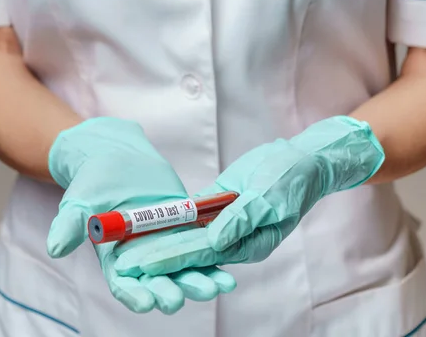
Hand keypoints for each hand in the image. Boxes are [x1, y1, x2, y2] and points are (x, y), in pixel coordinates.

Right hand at [46, 117, 235, 313]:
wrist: (117, 156)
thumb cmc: (93, 181)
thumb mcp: (79, 201)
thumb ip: (69, 225)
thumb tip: (54, 248)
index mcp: (115, 258)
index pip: (124, 284)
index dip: (134, 294)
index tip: (146, 302)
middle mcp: (142, 256)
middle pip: (158, 282)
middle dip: (170, 291)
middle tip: (180, 299)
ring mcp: (165, 243)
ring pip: (183, 269)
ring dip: (199, 280)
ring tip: (216, 287)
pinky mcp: (183, 227)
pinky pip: (200, 246)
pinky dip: (213, 258)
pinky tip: (228, 269)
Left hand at [115, 116, 384, 276]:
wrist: (301, 158)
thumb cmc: (290, 178)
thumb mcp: (268, 197)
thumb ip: (240, 219)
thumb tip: (213, 241)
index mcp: (249, 244)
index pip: (202, 255)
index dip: (171, 259)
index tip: (143, 265)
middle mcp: (233, 239)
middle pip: (189, 250)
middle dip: (157, 257)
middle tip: (124, 265)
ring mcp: (225, 222)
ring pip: (187, 235)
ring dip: (159, 241)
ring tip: (128, 249)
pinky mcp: (219, 204)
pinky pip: (192, 215)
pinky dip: (171, 220)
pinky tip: (149, 223)